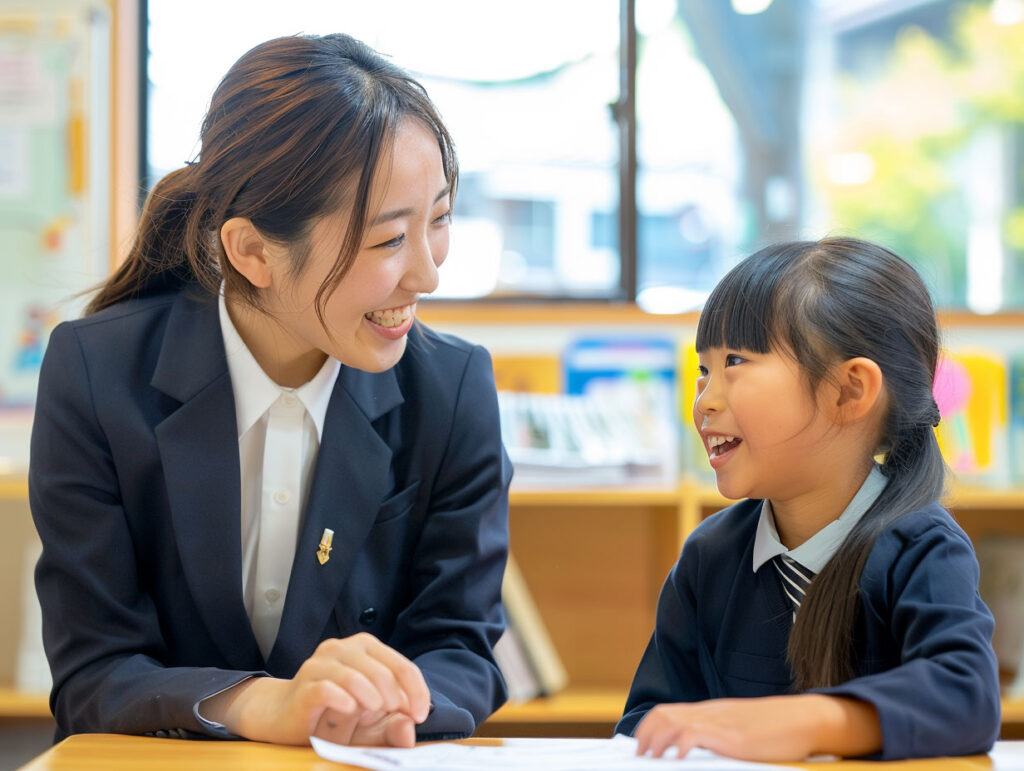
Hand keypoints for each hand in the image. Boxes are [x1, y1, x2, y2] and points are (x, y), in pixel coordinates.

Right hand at [201, 632, 430, 744]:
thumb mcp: (368, 725)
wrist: (283, 717)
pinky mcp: (303, 686)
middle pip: (381, 669)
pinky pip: (326, 688)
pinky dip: (343, 700)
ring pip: (354, 675)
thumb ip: (390, 728)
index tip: (420, 716)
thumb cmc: (332, 717)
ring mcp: (320, 665)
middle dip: (395, 695)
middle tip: (396, 715)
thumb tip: (410, 731)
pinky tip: (349, 710)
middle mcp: (342, 649)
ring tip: (375, 711)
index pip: (402, 666)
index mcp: (365, 649)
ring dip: (371, 697)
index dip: (417, 691)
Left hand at [633, 694, 880, 760]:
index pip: (667, 712)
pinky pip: (695, 734)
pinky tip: (677, 760)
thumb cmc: (776, 730)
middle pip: (663, 715)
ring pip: (672, 721)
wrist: (804, 719)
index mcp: (710, 713)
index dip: (648, 729)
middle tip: (640, 758)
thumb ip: (719, 737)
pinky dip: (680, 746)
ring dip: (656, 742)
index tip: (640, 747)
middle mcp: (710, 714)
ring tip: (651, 760)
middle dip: (645, 737)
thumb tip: (697, 753)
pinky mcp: (731, 737)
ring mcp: (719, 723)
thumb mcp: (741, 731)